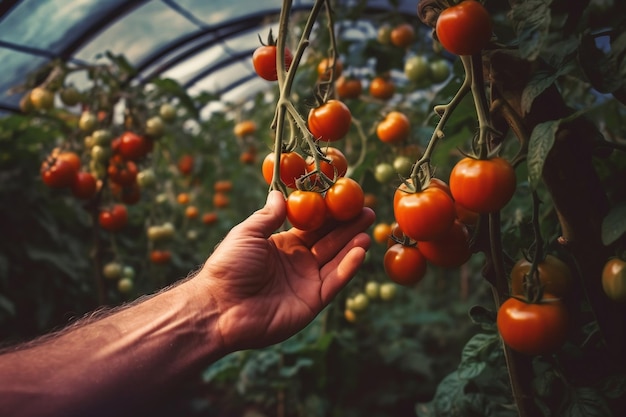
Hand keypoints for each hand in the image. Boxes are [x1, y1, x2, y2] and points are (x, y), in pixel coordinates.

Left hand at [195, 190, 374, 351]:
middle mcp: (298, 263)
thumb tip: (278, 192)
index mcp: (283, 245)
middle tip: (367, 210)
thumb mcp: (247, 234)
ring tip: (368, 228)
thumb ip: (268, 216)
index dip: (329, 214)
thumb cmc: (228, 267)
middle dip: (348, 226)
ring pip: (335, 260)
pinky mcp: (311, 302)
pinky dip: (347, 267)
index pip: (313, 227)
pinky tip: (360, 251)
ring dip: (352, 245)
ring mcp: (306, 283)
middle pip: (329, 241)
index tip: (345, 198)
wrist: (219, 308)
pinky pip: (333, 282)